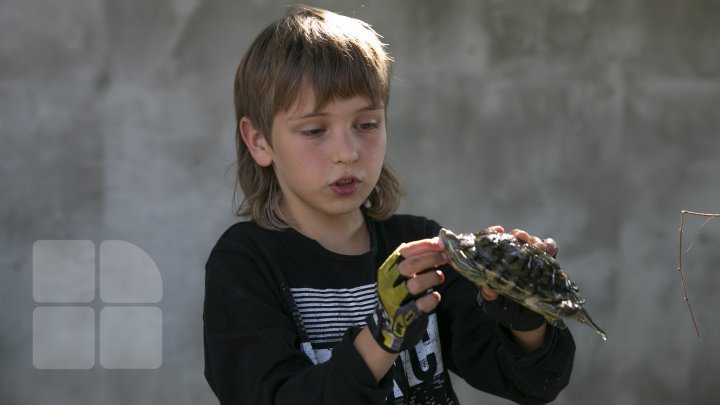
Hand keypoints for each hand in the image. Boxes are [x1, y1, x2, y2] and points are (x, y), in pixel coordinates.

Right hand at [367, 238, 446, 352]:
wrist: (386, 328)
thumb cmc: (399, 296)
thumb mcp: (398, 277)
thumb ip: (414, 262)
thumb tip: (438, 243)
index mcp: (387, 270)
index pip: (404, 252)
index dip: (424, 246)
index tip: (440, 244)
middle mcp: (389, 283)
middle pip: (410, 265)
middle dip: (431, 258)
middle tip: (445, 257)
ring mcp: (396, 300)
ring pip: (416, 284)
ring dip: (433, 277)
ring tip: (440, 277)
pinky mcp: (406, 316)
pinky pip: (423, 304)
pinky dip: (433, 298)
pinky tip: (435, 296)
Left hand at [478, 226, 557, 331]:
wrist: (525, 321)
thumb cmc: (503, 308)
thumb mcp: (493, 304)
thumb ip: (489, 296)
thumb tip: (487, 289)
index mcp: (496, 261)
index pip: (493, 241)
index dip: (494, 233)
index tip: (499, 230)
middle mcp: (513, 256)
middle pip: (515, 238)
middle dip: (519, 235)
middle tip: (521, 236)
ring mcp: (530, 259)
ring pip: (533, 242)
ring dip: (535, 241)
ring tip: (537, 245)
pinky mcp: (546, 264)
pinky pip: (550, 250)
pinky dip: (550, 246)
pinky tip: (548, 249)